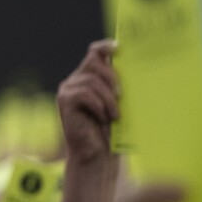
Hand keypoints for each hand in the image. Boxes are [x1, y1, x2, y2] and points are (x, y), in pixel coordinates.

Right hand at [57, 39, 118, 163]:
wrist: (97, 155)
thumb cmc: (112, 132)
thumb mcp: (119, 105)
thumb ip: (119, 88)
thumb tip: (137, 71)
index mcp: (90, 77)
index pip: (95, 53)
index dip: (106, 46)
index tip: (121, 47)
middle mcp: (76, 79)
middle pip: (93, 60)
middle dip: (110, 75)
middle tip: (121, 94)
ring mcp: (68, 89)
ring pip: (92, 81)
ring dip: (108, 99)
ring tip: (115, 116)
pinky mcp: (64, 101)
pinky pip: (85, 94)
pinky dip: (99, 106)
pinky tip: (103, 118)